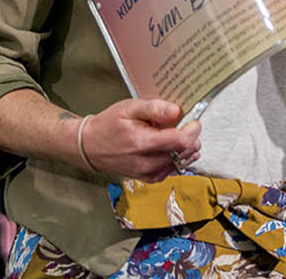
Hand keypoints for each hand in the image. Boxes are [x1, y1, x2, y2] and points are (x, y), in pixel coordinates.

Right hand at [81, 99, 201, 181]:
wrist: (90, 146)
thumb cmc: (109, 124)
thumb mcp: (129, 107)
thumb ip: (154, 108)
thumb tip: (176, 111)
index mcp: (142, 143)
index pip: (180, 141)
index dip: (193, 130)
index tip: (194, 120)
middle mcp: (146, 163)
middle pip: (183, 153)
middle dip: (191, 139)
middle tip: (188, 125)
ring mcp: (147, 173)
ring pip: (180, 164)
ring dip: (187, 150)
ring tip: (182, 135)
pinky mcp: (148, 178)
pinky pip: (171, 170)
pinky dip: (178, 159)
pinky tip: (174, 148)